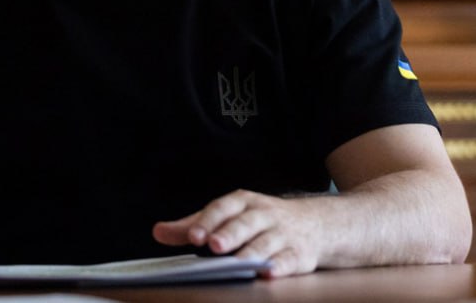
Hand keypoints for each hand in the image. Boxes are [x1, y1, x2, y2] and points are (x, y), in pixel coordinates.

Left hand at [153, 189, 322, 277]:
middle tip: (214, 245)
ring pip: (266, 243)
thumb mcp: (229, 216)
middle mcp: (263, 215)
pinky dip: (280, 266)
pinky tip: (269, 272)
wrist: (316, 224)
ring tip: (238, 263)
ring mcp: (283, 234)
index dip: (208, 221)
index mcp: (243, 203)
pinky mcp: (300, 254)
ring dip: (252, 252)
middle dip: (230, 234)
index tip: (193, 236)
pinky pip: (290, 259)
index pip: (223, 208)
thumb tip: (158, 232)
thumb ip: (194, 225)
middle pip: (245, 223)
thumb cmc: (260, 221)